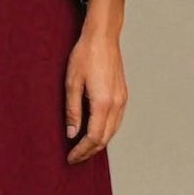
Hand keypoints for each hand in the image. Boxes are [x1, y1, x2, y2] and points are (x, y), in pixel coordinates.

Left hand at [64, 18, 127, 163]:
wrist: (103, 36)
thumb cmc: (85, 55)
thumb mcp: (72, 83)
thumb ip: (72, 111)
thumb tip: (71, 134)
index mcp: (103, 103)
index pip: (93, 138)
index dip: (81, 151)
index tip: (70, 157)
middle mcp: (116, 104)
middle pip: (105, 138)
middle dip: (89, 151)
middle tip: (74, 157)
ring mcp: (122, 100)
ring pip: (112, 131)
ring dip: (98, 143)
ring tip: (82, 148)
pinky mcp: (123, 94)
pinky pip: (116, 121)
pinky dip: (106, 132)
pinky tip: (95, 131)